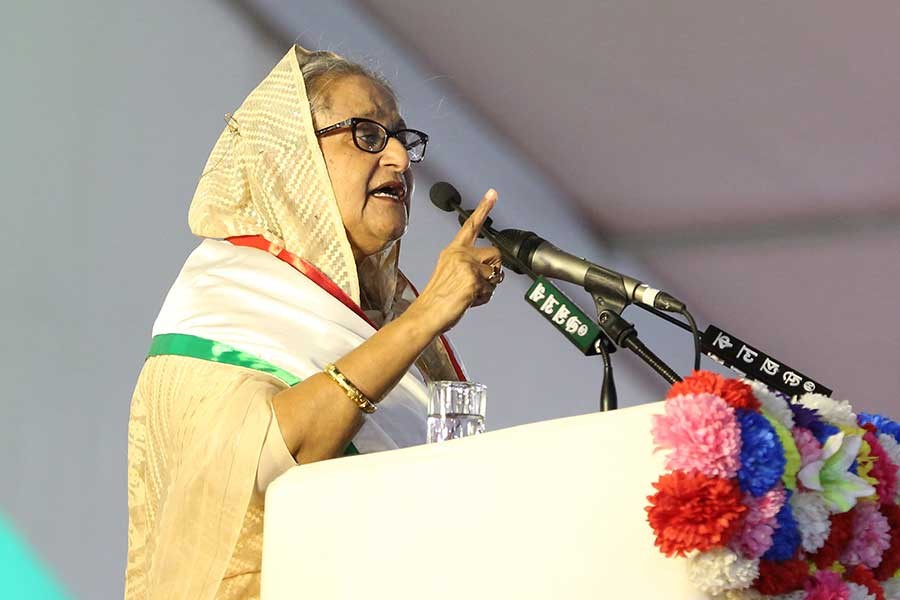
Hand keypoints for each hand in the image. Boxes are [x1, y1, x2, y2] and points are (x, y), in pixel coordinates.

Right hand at [409, 189, 503, 334]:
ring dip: (487, 288)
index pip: (470, 226)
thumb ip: (469, 265)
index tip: (493, 193)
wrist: (426, 314)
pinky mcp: (472, 279)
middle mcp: (459, 254)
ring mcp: (466, 266)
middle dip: (494, 271)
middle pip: (495, 254)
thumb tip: (492, 270)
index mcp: (453, 250)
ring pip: (495, 275)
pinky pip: (491, 290)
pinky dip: (483, 299)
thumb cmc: (438, 298)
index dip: (484, 208)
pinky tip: (467, 300)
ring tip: (467, 294)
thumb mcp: (451, 273)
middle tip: (476, 284)